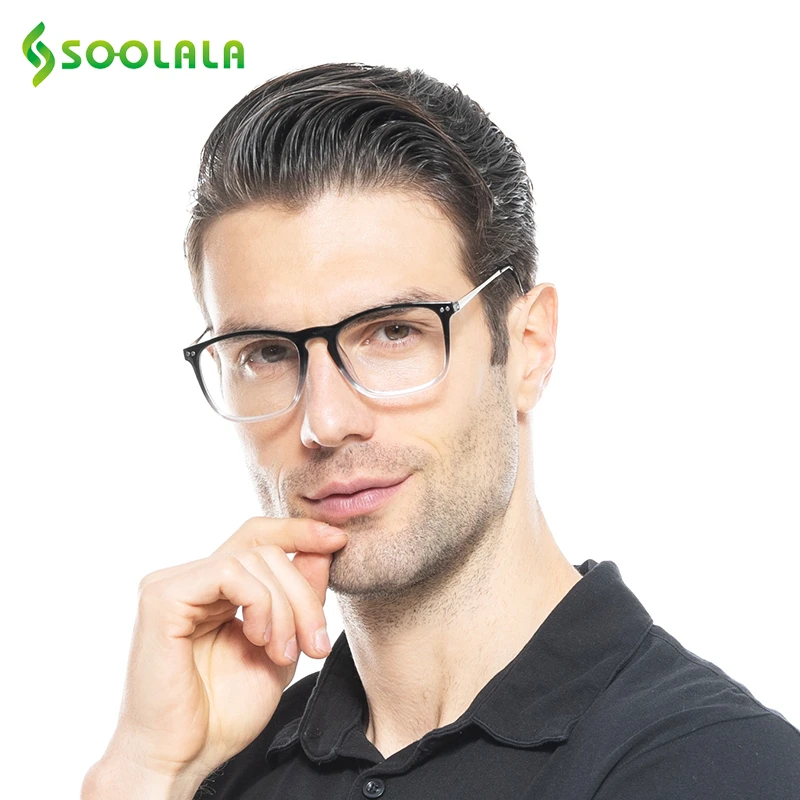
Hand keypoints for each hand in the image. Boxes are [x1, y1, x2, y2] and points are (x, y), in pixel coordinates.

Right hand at [95, 517, 347, 788]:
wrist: (183, 759)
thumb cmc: (224, 713)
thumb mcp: (282, 647)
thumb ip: (299, 599)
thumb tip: (324, 547)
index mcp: (214, 589)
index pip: (258, 536)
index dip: (299, 532)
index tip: (339, 541)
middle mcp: (191, 578)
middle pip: (265, 549)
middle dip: (302, 594)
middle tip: (315, 643)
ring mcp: (172, 584)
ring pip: (253, 558)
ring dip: (284, 608)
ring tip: (284, 653)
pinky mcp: (162, 596)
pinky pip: (228, 573)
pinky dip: (259, 603)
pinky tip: (257, 640)